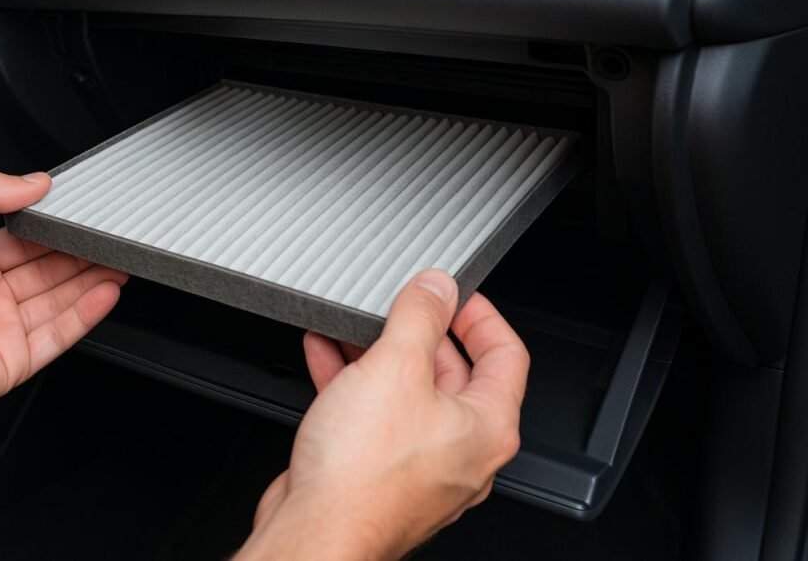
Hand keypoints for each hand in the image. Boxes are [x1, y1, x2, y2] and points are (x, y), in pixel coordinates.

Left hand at [0, 171, 125, 465]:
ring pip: (58, 302)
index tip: (82, 219)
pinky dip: (86, 315)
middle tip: (112, 241)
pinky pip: (57, 336)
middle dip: (81, 256)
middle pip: (46, 271)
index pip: (23, 241)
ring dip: (91, 282)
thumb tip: (34, 180)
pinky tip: (106, 293)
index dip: (55, 231)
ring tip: (121, 263)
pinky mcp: (11, 363)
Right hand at [238, 270, 528, 560]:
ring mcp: (420, 465)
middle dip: (420, 332)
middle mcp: (461, 451)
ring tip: (353, 326)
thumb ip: (419, 317)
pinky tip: (326, 356)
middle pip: (453, 373)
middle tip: (398, 304)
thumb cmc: (362, 476)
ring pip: (407, 393)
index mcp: (487, 427)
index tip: (454, 292)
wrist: (315, 533)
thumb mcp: (395, 368)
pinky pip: (373, 415)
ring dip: (379, 354)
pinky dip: (353, 381)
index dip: (481, 314)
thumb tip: (437, 287)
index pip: (507, 355)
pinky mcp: (379, 473)